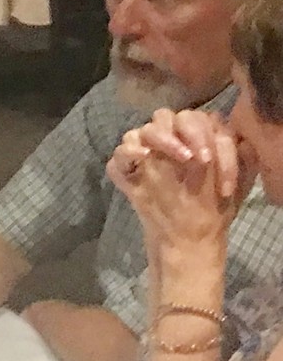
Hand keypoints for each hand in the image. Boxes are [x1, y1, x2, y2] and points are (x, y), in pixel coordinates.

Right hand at [107, 109, 252, 243]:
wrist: (189, 244)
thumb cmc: (213, 213)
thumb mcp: (236, 185)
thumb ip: (241, 158)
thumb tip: (242, 137)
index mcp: (191, 140)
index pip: (198, 118)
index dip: (208, 135)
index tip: (213, 162)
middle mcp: (167, 143)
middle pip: (166, 116)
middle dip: (187, 132)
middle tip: (198, 159)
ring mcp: (144, 157)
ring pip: (141, 130)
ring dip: (162, 138)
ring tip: (180, 158)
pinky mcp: (126, 175)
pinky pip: (119, 155)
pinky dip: (128, 152)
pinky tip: (143, 159)